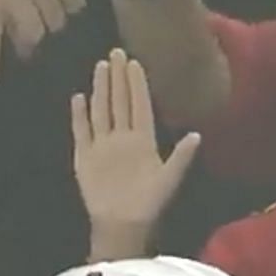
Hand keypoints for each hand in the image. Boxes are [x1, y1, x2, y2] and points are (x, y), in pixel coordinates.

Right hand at [73, 49, 199, 257]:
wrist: (123, 223)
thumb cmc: (149, 202)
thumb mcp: (170, 179)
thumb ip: (181, 157)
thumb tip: (197, 134)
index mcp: (143, 139)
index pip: (138, 105)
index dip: (136, 84)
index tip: (133, 62)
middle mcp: (122, 137)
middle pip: (119, 101)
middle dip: (117, 77)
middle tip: (115, 52)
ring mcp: (103, 145)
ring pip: (101, 111)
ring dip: (100, 89)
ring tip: (99, 67)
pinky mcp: (85, 157)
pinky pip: (81, 131)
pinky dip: (79, 115)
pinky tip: (78, 98)